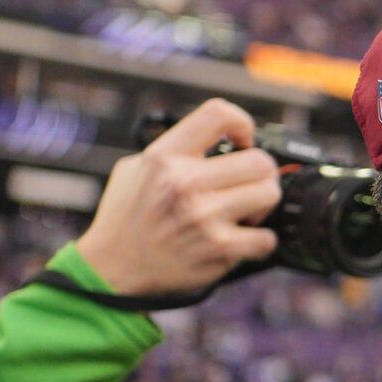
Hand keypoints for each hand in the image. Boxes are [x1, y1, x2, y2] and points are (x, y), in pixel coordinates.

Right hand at [74, 100, 280, 297]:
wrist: (111, 267)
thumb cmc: (125, 218)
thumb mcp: (135, 169)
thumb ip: (174, 150)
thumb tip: (218, 138)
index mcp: (164, 157)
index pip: (218, 114)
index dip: (242, 124)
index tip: (243, 141)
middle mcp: (184, 183)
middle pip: (260, 161)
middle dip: (261, 173)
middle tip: (248, 185)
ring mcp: (204, 216)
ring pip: (269, 194)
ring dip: (263, 204)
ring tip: (244, 211)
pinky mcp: (219, 249)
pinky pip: (266, 238)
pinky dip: (260, 241)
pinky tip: (241, 240)